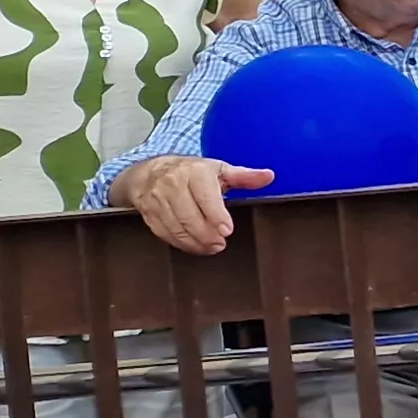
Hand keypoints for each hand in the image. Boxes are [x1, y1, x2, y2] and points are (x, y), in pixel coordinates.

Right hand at [122, 156, 254, 254]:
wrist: (149, 172)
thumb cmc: (191, 172)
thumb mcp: (219, 169)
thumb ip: (244, 176)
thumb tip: (269, 176)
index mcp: (195, 171)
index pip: (205, 195)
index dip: (216, 214)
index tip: (227, 230)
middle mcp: (173, 184)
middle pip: (189, 215)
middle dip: (206, 234)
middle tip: (220, 244)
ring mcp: (157, 199)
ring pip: (175, 226)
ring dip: (194, 242)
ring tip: (210, 248)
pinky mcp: (148, 212)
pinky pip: (162, 232)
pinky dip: (179, 243)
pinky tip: (193, 246)